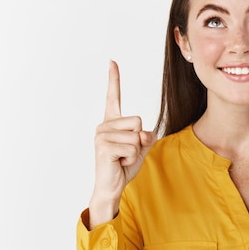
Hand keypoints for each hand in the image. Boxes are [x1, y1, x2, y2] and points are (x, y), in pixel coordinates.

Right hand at [88, 60, 156, 227]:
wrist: (111, 187)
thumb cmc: (123, 166)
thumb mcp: (141, 147)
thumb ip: (146, 135)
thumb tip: (144, 132)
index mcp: (112, 123)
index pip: (113, 97)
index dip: (114, 79)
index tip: (112, 62)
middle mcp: (104, 126)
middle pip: (138, 121)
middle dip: (140, 140)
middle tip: (126, 153)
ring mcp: (101, 136)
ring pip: (137, 136)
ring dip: (136, 152)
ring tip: (122, 159)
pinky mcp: (104, 147)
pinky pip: (132, 147)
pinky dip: (132, 158)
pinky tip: (118, 163)